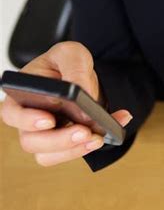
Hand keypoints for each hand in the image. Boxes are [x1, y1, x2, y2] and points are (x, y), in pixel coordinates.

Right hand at [0, 41, 131, 166]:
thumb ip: (75, 68)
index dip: (26, 120)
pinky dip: (88, 147)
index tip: (48, 120)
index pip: (11, 112)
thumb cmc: (67, 62)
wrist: (82, 75)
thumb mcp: (72, 54)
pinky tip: (106, 133)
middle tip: (83, 132)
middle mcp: (27, 119)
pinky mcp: (61, 144)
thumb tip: (82, 94)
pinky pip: (68, 154)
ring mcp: (42, 135)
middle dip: (58, 140)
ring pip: (48, 155)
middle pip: (31, 141)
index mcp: (21, 94)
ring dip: (73, 149)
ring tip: (97, 137)